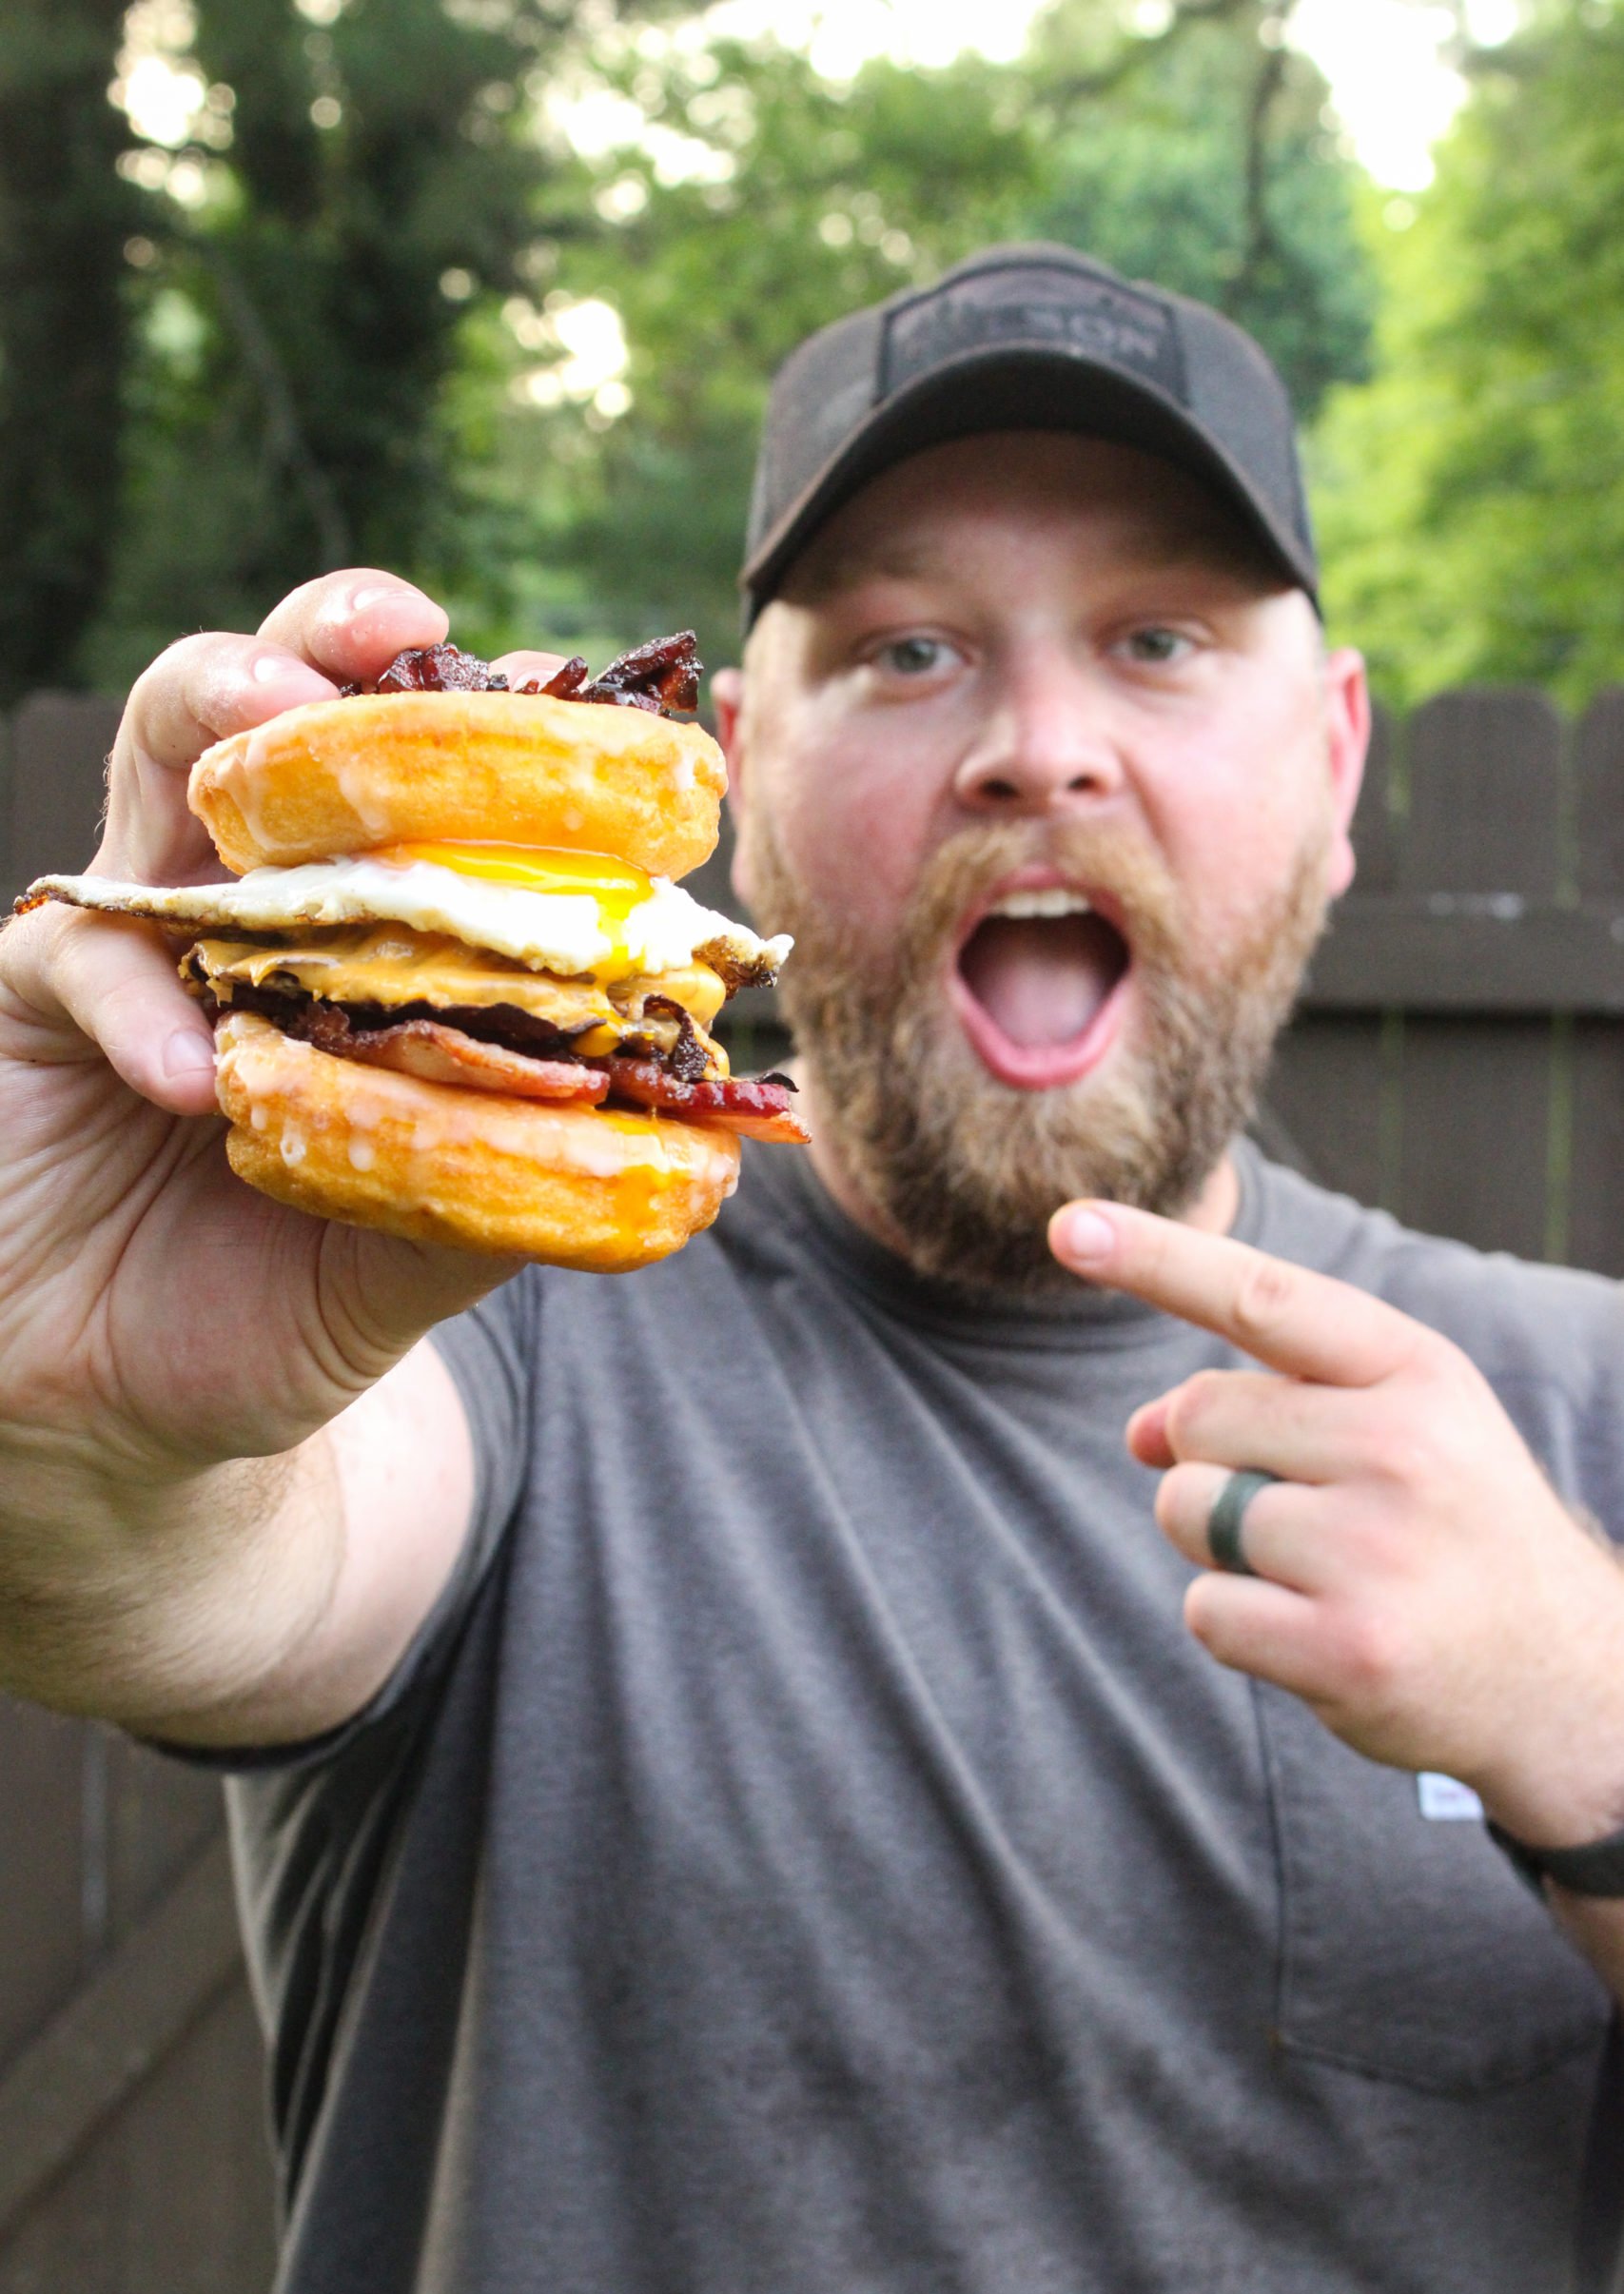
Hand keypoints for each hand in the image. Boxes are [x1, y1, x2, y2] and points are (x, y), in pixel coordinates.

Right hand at [0, 573, 547, 1487]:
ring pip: (163, 756)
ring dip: (219, 718)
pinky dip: (146, 1005)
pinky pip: (87, 957)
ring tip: (276, 722)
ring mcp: (142, 928)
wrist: (111, 1413)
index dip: (495, 732)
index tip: (574, 694)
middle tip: (400, 636)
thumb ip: (511, 1191)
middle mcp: (256, 900)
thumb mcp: (408, 1264)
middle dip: (340, 645)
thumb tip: (690, 1159)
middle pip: (294, 716)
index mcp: (366, 938)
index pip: (431, 797)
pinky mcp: (36, 994)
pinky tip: (199, 1077)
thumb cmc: (271, 1308)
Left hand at [1048, 1199, 1623, 1854]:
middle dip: (1211, 1463)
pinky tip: (1317, 1635)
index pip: (1261, 1295)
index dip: (1155, 1256)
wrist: (1561, 1678)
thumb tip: (1141, 1430)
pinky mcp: (1346, 1648)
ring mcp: (1375, 1550)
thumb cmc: (1450, 1532)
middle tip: (1307, 1514)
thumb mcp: (1395, 1431)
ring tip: (1321, 1575)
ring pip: (1188, 1510)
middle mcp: (1401, 1446)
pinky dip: (1237, 1626)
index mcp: (1417, 1371)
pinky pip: (1205, 1609)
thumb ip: (1271, 1401)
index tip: (1068, 1226)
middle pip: (1196, 1416)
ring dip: (1221, 1548)